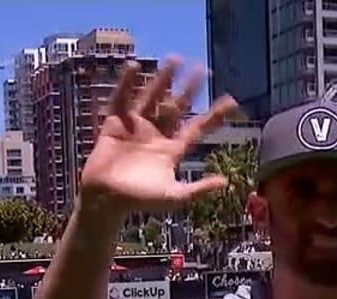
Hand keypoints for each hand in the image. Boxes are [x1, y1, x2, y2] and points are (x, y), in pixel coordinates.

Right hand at [78, 57, 238, 215]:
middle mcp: (157, 134)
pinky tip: (135, 67)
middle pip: (176, 106)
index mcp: (172, 149)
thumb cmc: (139, 200)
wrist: (105, 200)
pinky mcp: (115, 123)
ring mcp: (136, 127)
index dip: (214, 115)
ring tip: (174, 60)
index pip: (197, 127)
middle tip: (202, 69)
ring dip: (163, 80)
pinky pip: (122, 99)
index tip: (231, 101)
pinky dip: (127, 84)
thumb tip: (225, 182)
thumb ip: (198, 189)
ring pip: (153, 98)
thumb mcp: (173, 196)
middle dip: (189, 89)